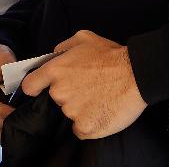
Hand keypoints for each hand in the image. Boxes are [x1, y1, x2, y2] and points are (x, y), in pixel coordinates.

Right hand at [0, 43, 16, 143]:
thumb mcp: (2, 57)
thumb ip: (11, 71)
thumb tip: (23, 86)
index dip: (1, 111)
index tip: (17, 111)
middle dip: (7, 120)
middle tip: (26, 117)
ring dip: (7, 127)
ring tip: (23, 120)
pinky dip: (6, 131)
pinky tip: (18, 124)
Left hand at [21, 30, 146, 139]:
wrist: (137, 74)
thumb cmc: (112, 56)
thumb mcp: (84, 38)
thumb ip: (63, 47)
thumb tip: (54, 54)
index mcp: (55, 70)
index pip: (30, 85)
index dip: (35, 87)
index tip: (40, 90)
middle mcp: (59, 92)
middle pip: (56, 99)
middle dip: (68, 95)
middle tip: (88, 88)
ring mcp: (71, 111)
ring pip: (70, 114)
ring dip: (81, 109)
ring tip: (99, 98)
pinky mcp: (86, 127)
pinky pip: (81, 130)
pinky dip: (90, 124)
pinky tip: (102, 112)